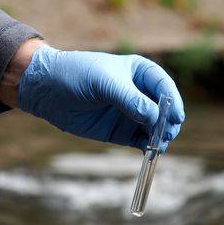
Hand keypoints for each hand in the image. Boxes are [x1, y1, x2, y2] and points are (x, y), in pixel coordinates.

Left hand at [16, 45, 184, 151]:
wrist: (48, 90)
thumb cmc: (76, 75)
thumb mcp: (104, 82)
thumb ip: (130, 99)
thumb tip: (154, 117)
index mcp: (139, 72)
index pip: (163, 86)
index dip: (172, 101)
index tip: (176, 116)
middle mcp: (139, 93)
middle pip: (164, 110)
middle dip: (168, 122)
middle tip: (167, 134)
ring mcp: (131, 113)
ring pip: (154, 128)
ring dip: (160, 137)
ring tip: (158, 145)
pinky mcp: (121, 131)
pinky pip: (141, 141)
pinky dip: (147, 147)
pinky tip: (149, 152)